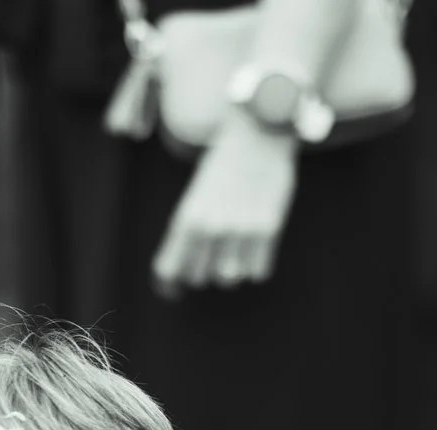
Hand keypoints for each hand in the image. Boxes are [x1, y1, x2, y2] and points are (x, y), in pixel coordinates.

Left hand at [152, 117, 297, 296]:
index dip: (169, 287)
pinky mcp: (268, 229)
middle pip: (198, 278)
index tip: (175, 291)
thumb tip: (185, 275)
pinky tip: (256, 243)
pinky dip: (256, 264)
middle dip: (203, 270)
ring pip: (229, 279)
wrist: (258, 130)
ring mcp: (240, 230)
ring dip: (232, 269)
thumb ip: (189, 234)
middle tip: (212, 252)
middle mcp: (211, 228)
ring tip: (236, 246)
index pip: (168, 271)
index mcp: (186, 218)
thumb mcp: (195, 196)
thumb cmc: (224, 164)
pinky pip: (258, 272)